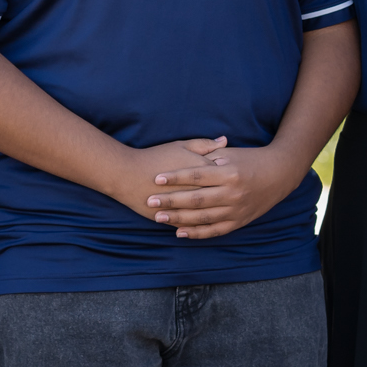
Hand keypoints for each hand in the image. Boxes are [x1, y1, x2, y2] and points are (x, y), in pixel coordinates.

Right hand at [107, 139, 226, 224]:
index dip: (233, 176)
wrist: (128, 175)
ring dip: (218, 213)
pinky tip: (209, 223)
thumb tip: (225, 140)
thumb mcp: (181, 145)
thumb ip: (205, 144)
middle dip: (230, 196)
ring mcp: (186, 208)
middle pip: (221, 197)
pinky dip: (202, 226)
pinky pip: (193, 226)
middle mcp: (197, 191)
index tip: (238, 176)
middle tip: (238, 195)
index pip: (227, 176)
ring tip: (225, 211)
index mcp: (201, 171)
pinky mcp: (175, 219)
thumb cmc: (156, 157)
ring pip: (209, 215)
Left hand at [148, 138, 301, 238]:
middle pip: (196, 198)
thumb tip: (188, 154)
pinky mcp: (239, 222)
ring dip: (179, 218)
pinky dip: (197, 233)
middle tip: (151, 201)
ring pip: (203, 217)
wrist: (280, 174)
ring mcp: (236, 210)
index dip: (175, 178)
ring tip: (159, 217)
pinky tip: (179, 232)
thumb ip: (209, 153)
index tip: (156, 179)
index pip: (196, 175)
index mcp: (229, 172)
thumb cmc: (251, 159)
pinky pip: (215, 230)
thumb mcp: (231, 153)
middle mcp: (233, 193)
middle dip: (171, 200)